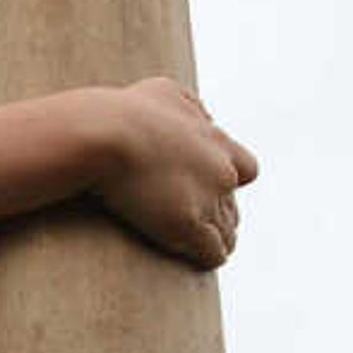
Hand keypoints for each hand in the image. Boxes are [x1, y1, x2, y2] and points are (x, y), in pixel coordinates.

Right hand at [94, 77, 256, 268]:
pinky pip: (213, 252)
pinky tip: (197, 260)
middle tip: (196, 221)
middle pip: (233, 206)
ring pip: (227, 232)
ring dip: (215, 239)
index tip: (209, 186)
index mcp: (217, 142)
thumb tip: (204, 116)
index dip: (230, 181)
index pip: (247, 169)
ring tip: (200, 248)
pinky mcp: (189, 225)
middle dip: (218, 214)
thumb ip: (189, 105)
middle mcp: (221, 172)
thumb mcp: (164, 92)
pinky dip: (208, 257)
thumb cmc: (126, 111)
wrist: (106, 134)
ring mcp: (208, 200)